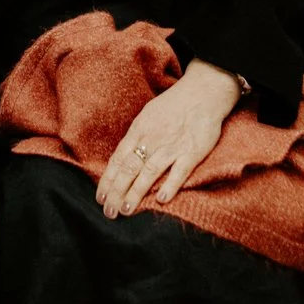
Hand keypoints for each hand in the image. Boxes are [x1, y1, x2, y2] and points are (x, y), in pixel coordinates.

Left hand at [96, 60, 241, 217]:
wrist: (203, 92)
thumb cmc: (173, 105)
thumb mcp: (147, 116)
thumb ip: (137, 138)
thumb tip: (123, 158)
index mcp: (138, 131)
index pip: (118, 159)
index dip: (108, 180)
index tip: (100, 197)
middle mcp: (151, 140)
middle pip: (129, 169)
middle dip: (116, 192)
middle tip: (109, 212)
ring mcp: (171, 146)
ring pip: (149, 172)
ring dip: (136, 192)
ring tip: (126, 209)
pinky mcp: (192, 151)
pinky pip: (179, 171)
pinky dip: (170, 185)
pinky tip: (161, 199)